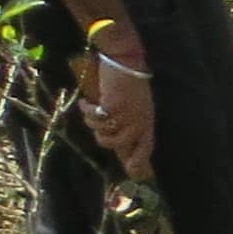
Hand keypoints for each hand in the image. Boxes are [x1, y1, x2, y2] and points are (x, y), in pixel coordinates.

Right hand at [79, 48, 156, 177]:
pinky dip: (86, 111)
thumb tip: (119, 143)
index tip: (133, 172)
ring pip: (103, 135)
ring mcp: (127, 116)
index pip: (146, 147)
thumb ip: (130, 123)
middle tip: (96, 122)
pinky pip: (94, 119)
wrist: (124, 61)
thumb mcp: (136, 105)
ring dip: (92, 123)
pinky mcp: (113, 108)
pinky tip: (85, 102)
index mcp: (147, 121)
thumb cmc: (129, 82)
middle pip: (118, 145)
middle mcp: (139, 122)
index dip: (139, 161)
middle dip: (103, 138)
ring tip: (91, 109)